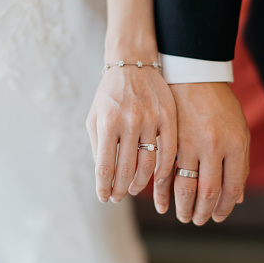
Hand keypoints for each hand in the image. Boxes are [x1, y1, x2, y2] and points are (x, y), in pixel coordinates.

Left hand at [86, 64, 176, 203]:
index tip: (104, 197)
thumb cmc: (110, 95)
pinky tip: (156, 178)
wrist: (133, 64)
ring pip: (148, 165)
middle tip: (118, 197)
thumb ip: (97, 146)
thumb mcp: (95, 117)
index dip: (104, 188)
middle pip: (126, 170)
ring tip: (134, 189)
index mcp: (107, 123)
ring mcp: (151, 119)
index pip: (104, 167)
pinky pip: (168, 152)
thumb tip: (104, 177)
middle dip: (120, 190)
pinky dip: (163, 171)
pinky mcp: (169, 117)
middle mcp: (129, 121)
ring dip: (140, 184)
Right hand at [154, 83, 249, 224]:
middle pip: (207, 191)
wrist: (193, 76)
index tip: (217, 217)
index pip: (230, 187)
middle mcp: (213, 146)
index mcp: (235, 144)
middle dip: (202, 213)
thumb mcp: (239, 130)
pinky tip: (162, 204)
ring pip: (184, 186)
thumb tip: (237, 198)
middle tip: (197, 221)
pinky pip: (164, 173)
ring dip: (182, 207)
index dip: (224, 207)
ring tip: (182, 217)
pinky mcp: (169, 140)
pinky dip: (161, 192)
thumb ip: (239, 164)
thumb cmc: (220, 105)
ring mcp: (189, 143)